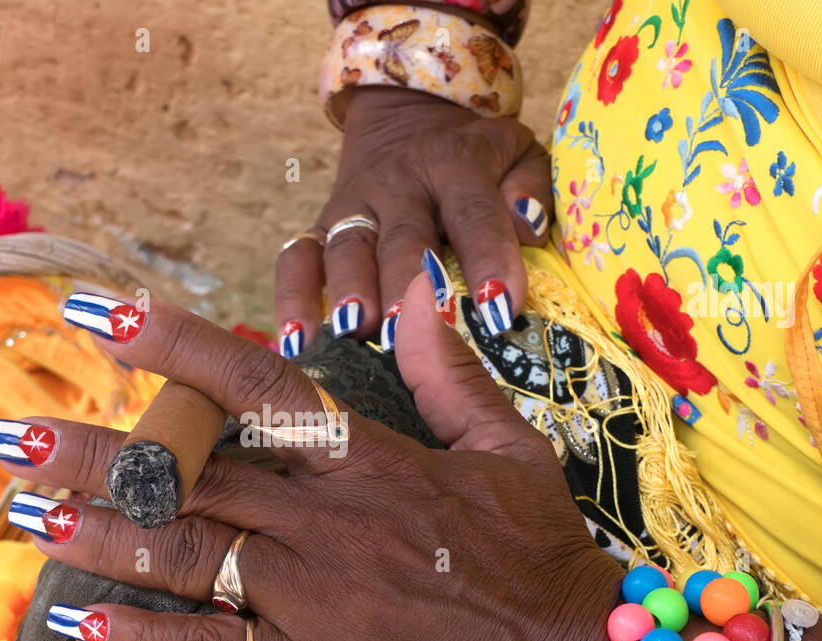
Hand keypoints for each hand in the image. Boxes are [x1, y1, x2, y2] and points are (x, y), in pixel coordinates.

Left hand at [0, 269, 623, 640]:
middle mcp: (327, 522)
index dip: (174, 346)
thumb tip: (417, 291)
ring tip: (32, 510)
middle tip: (9, 430)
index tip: (99, 316)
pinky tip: (89, 626)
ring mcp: (315, 599)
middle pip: (194, 473)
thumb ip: (449, 373)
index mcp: (369, 462)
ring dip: (103, 532)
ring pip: (187, 556)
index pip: (257, 387)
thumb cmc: (545, 562)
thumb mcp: (510, 453)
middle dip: (98, 449)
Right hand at [276, 87, 551, 355]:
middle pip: (402, 236)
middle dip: (406, 283)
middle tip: (412, 329)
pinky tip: (296, 342)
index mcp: (456, 165)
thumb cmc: (475, 158)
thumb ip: (529, 186)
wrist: (408, 117)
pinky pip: (297, 259)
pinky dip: (292, 298)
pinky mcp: (319, 227)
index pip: (474, 212)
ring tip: (357, 330)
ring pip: (347, 247)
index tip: (500, 311)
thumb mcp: (516, 152)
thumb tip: (527, 227)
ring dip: (350, 290)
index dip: (488, 258)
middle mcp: (400, 184)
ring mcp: (353, 206)